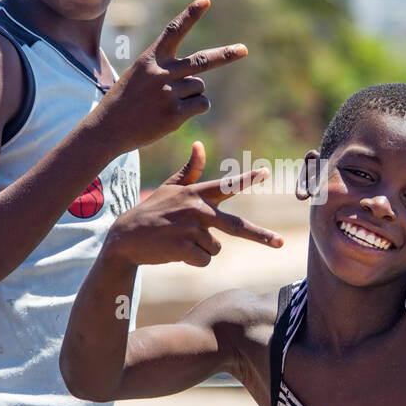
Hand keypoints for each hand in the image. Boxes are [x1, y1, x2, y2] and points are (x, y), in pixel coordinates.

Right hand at [93, 0, 246, 151]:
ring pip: (199, 87)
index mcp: (151, 59)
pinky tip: (174, 114)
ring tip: (168, 103)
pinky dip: (194, 108)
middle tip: (244, 50)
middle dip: (226, 55)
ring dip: (191, 95)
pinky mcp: (175, 114)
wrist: (107, 128)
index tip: (205, 0)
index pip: (174, 31)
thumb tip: (199, 82)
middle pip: (203, 60)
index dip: (190, 15)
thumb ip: (166, 72)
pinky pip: (201, 105)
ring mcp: (169, 94)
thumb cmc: (124, 101)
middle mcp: (162, 73)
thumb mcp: (139, 76)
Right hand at [104, 141, 283, 267]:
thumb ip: (190, 170)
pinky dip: (193, 261)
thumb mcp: (169, 188)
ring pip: (215, 248)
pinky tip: (176, 252)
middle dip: (261, 236)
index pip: (225, 185)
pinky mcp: (183, 247)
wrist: (125, 238)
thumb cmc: (151, 211)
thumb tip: (200, 144)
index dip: (246, 179)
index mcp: (195, 194)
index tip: (265, 172)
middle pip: (237, 226)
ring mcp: (190, 228)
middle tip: (281, 243)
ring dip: (201, 250)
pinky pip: (204, 261)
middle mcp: (196, 209)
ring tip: (180, 241)